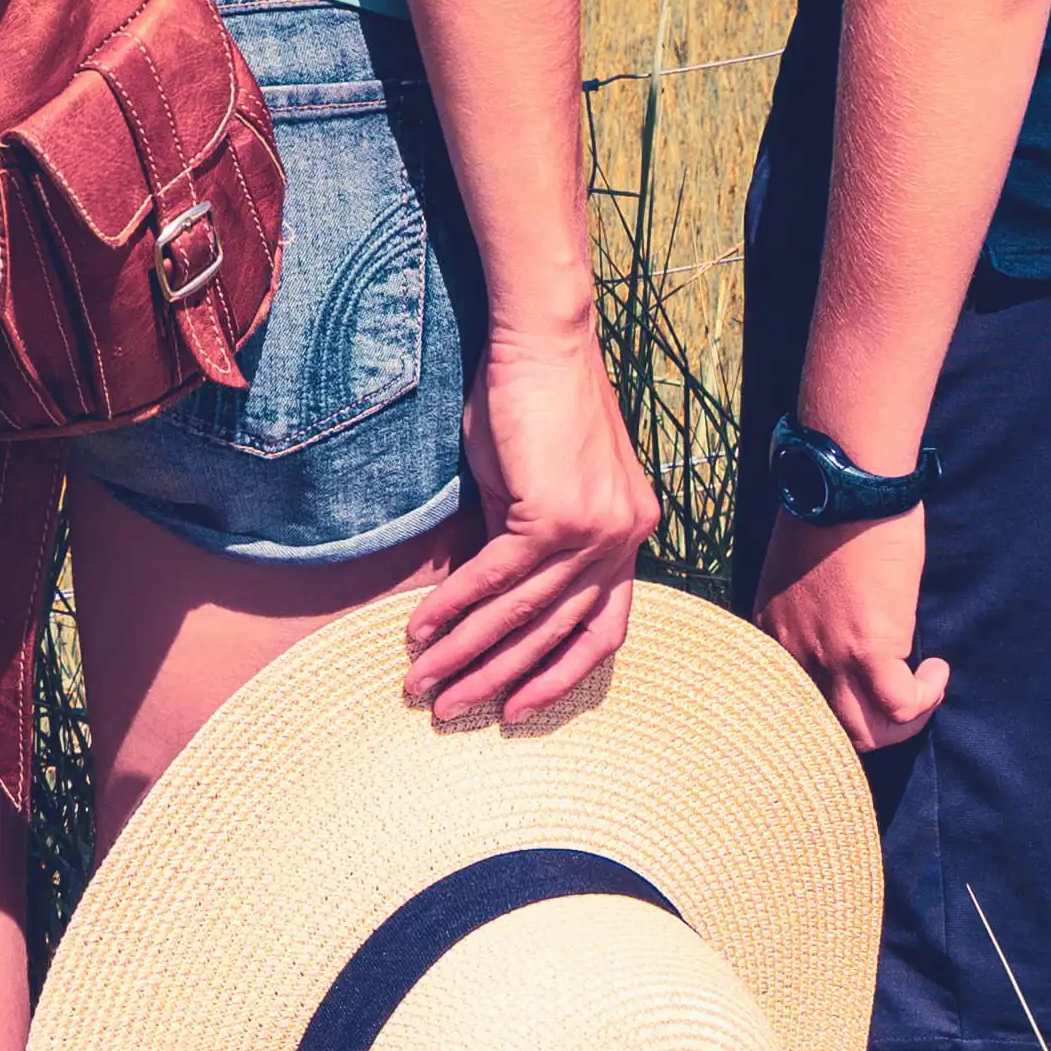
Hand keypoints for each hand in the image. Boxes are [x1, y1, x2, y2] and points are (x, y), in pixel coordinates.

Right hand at [402, 342, 654, 724]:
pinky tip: (420, 630)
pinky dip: (454, 608)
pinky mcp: (557, 517)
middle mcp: (624, 538)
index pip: (604, 626)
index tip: (520, 707)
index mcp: (630, 532)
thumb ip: (520, 544)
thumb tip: (479, 600)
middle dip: (499, 678)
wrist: (541, 340)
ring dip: (467, 654)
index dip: (560, 673)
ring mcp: (597, 530)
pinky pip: (496, 579)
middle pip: (558, 632)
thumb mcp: (531, 486)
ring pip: (523, 614)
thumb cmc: (531, 402)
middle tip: (452, 710)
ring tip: (423, 685)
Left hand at [753, 499, 943, 752]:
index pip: (796, 705)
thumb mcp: (797, 570)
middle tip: (898, 703)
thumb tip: (841, 626)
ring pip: (864, 733)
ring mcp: (829, 657)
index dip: (837, 709)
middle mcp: (794, 656)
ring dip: (900, 724)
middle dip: (870, 729)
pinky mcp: (868, 649)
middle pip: (829, 732)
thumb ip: (808, 609)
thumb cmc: (831, 509)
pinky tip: (936, 672)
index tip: (865, 690)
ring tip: (921, 693)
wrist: (847, 482)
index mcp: (773, 635)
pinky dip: (924, 699)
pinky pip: (900, 705)